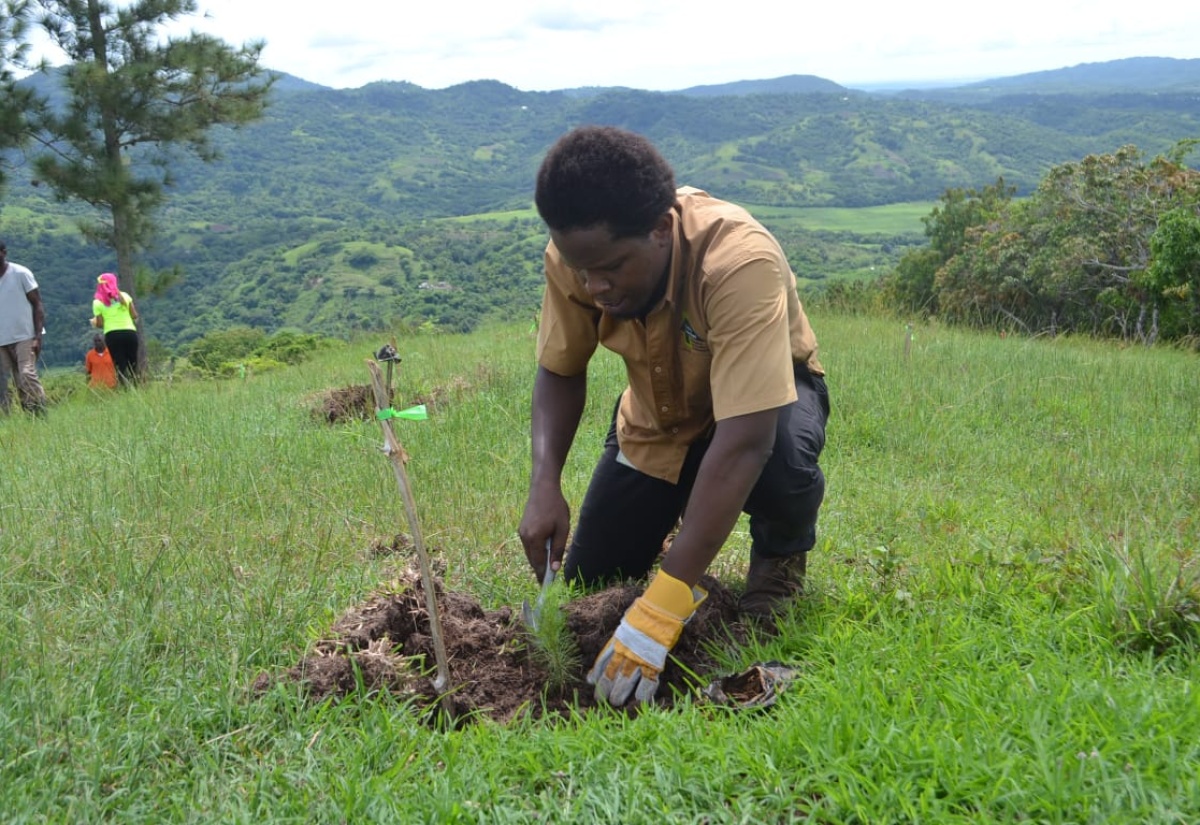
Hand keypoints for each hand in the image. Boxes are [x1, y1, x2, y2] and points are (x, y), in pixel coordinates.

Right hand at [518, 484, 568, 580]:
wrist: (543, 488)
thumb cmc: (556, 507)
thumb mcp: (562, 529)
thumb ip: (558, 549)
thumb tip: (555, 568)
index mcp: (534, 538)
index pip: (538, 563)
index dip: (542, 576)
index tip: (546, 587)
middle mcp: (524, 537)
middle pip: (532, 560)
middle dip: (540, 570)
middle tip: (548, 581)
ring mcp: (521, 532)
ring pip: (529, 553)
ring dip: (537, 560)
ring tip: (548, 568)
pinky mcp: (522, 528)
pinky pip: (528, 545)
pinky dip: (535, 551)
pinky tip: (543, 552)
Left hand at [588, 570, 706, 705]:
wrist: (659, 611)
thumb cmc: (644, 613)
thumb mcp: (627, 623)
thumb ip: (620, 635)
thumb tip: (618, 640)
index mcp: (616, 641)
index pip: (602, 661)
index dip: (596, 673)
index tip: (591, 682)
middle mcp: (624, 652)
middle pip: (610, 674)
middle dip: (604, 688)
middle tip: (601, 699)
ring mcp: (637, 659)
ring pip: (624, 682)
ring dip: (619, 694)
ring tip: (615, 703)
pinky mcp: (652, 664)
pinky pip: (646, 684)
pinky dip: (643, 694)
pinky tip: (639, 701)